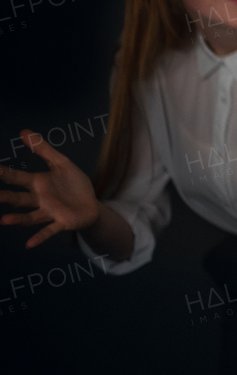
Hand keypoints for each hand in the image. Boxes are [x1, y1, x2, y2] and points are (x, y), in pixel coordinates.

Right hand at [0, 130, 101, 247]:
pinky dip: (39, 237)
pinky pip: (49, 231)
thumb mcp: (61, 163)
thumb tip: (24, 131)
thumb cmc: (73, 184)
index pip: (17, 178)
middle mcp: (39, 199)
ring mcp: (49, 212)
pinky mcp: (61, 222)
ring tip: (3, 220)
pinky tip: (29, 244)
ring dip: (17, 219)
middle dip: (5, 197)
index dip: (3, 173)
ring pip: (30, 216)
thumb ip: (43, 149)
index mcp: (38, 183)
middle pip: (19, 198)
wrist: (91, 204)